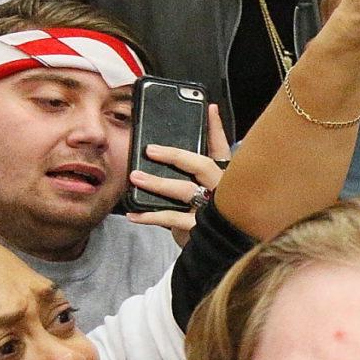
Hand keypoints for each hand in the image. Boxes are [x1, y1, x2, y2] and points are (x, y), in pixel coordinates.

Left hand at [122, 105, 230, 245]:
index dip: (216, 127)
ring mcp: (213, 209)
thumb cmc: (210, 218)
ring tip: (136, 177)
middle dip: (175, 155)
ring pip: (184, 189)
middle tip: (150, 150)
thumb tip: (161, 154)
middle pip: (201, 165)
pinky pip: (171, 218)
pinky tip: (133, 214)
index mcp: (226, 177)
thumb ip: (193, 176)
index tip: (207, 107)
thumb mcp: (206, 194)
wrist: (221, 252)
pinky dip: (150, 216)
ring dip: (157, 183)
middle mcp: (223, 190)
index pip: (222, 147)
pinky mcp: (201, 229)